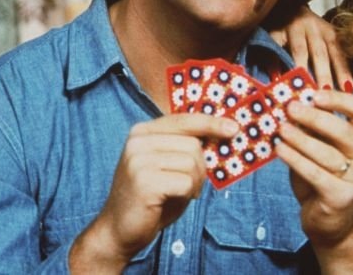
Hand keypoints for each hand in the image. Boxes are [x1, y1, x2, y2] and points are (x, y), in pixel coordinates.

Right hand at [70, 113, 237, 270]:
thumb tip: (225, 131)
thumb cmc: (151, 198)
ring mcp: (138, 160)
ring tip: (178, 194)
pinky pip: (186, 182)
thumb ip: (187, 147)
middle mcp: (138, 141)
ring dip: (194, 183)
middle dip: (201, 169)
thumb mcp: (169, 165)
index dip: (211, 123)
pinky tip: (172, 200)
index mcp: (143, 132)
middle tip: (189, 186)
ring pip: (192, 164)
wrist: (118, 231)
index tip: (234, 128)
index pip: (184, 120)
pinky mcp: (144, 181)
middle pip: (193, 145)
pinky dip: (188, 194)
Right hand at [269, 6, 352, 91]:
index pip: (337, 53)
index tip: (347, 89)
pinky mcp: (275, 31)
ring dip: (302, 68)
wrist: (287, 7)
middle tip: (326, 91)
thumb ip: (334, 59)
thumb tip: (347, 87)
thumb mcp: (325, 39)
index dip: (343, 71)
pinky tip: (277, 78)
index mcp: (328, 32)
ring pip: (299, 50)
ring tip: (303, 86)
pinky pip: (276, 48)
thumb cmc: (310, 31)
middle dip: (323, 73)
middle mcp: (313, 29)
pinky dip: (275, 63)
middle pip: (320, 52)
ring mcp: (294, 29)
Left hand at [275, 89, 352, 245]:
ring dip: (300, 138)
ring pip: (327, 153)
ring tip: (280, 129)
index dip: (338, 99)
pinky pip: (315, 173)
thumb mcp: (322, 148)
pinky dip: (295, 159)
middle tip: (291, 108)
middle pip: (344, 131)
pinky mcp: (343, 197)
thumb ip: (315, 128)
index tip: (313, 94)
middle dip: (315, 117)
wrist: (331, 223)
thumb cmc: (324, 179)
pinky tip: (279, 149)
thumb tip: (295, 102)